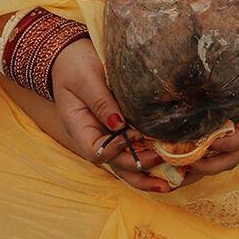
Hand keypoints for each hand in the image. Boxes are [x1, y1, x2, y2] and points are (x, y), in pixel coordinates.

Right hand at [47, 38, 171, 193]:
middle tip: (162, 159)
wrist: (70, 56)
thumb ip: (100, 101)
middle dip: (138, 166)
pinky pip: (134, 147)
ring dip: (146, 174)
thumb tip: (119, 125)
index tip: (135, 135)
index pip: (96, 151)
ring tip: (169, 183)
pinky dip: (150, 157)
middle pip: (114, 164)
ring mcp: (108, 135)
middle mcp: (94, 138)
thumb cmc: (74, 64)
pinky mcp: (121, 127)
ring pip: (126, 163)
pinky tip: (169, 162)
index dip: (116, 150)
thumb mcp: (85, 79)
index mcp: (80, 129)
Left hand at [176, 31, 238, 184]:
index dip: (229, 141)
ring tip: (169, 175)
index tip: (211, 141)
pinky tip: (169, 164)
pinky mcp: (227, 130)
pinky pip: (211, 152)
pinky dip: (192, 162)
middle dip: (209, 165)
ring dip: (196, 171)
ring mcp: (237, 132)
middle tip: (184, 163)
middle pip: (231, 157)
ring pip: (219, 160)